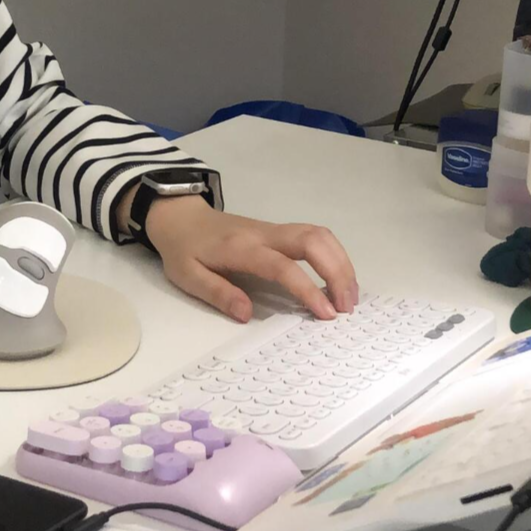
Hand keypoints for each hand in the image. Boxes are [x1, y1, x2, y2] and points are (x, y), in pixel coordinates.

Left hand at [140, 196, 358, 323]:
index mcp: (242, 248)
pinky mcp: (280, 231)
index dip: (307, 289)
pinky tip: (339, 280)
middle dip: (338, 272)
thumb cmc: (184, 249)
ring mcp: (275, 229)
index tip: (325, 314)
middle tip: (347, 308)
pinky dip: (335, 256)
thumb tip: (247, 314)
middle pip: (313, 240)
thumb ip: (218, 293)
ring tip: (350, 297)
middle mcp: (265, 234)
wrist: (181, 216)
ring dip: (341, 263)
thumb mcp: (188, 276)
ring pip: (320, 235)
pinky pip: (316, 237)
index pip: (283, 266)